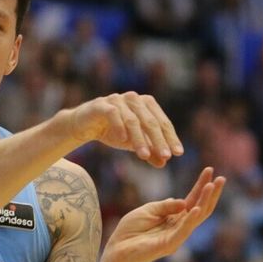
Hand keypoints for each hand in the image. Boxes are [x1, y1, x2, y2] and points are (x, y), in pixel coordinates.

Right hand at [65, 91, 182, 165]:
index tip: (177, 154)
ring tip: (144, 156)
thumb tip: (164, 162)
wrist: (84, 125)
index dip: (171, 137)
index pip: (162, 122)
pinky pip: (113, 114)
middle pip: (150, 121)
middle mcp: (134, 99)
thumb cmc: (113, 131)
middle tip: (166, 156)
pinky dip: (119, 127)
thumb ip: (149, 151)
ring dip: (139, 139)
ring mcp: (117, 99)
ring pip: (133, 120)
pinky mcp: (101, 104)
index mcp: (147, 104)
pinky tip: (123, 141)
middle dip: (159, 140)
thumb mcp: (133, 143)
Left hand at [98, 167, 225, 261]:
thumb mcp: (148, 210)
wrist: (116, 249)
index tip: (209, 170)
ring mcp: (176, 237)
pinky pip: (183, 231)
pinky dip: (191, 220)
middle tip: (221, 178)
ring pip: (196, 218)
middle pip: (200, 208)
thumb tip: (184, 201)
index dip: (201, 185)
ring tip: (212, 187)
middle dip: (210, 193)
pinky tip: (196, 208)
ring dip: (205, 201)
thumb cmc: (130, 230)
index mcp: (174, 218)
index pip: (192, 199)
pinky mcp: (168, 245)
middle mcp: (179, 227)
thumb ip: (166, 206)